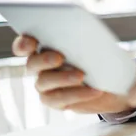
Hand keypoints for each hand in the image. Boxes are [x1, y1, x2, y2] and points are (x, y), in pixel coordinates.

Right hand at [12, 35, 135, 113]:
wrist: (112, 83)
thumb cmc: (99, 58)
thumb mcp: (93, 44)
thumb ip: (81, 39)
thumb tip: (82, 35)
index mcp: (45, 47)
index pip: (25, 45)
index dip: (23, 44)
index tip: (32, 43)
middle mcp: (40, 66)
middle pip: (32, 63)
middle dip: (44, 60)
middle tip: (59, 58)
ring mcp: (45, 84)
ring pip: (44, 81)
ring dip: (63, 78)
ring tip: (81, 76)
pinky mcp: (55, 100)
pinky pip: (60, 98)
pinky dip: (77, 94)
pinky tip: (94, 90)